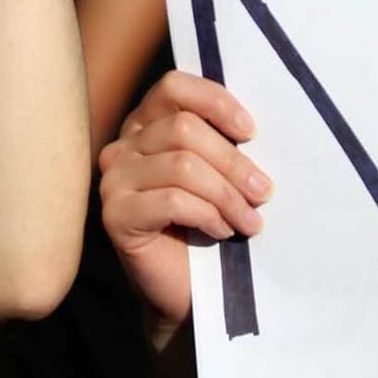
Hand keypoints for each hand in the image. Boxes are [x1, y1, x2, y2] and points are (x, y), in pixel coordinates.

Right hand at [98, 70, 269, 349]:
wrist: (187, 291)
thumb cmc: (208, 226)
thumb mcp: (218, 174)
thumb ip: (223, 142)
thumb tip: (253, 126)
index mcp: (146, 124)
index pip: (174, 87)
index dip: (215, 102)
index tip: (251, 132)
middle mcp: (123, 146)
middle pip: (184, 128)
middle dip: (233, 162)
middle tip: (264, 192)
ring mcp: (114, 180)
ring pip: (182, 165)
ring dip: (227, 195)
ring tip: (251, 221)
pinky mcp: (115, 215)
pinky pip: (171, 201)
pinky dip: (207, 215)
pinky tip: (223, 231)